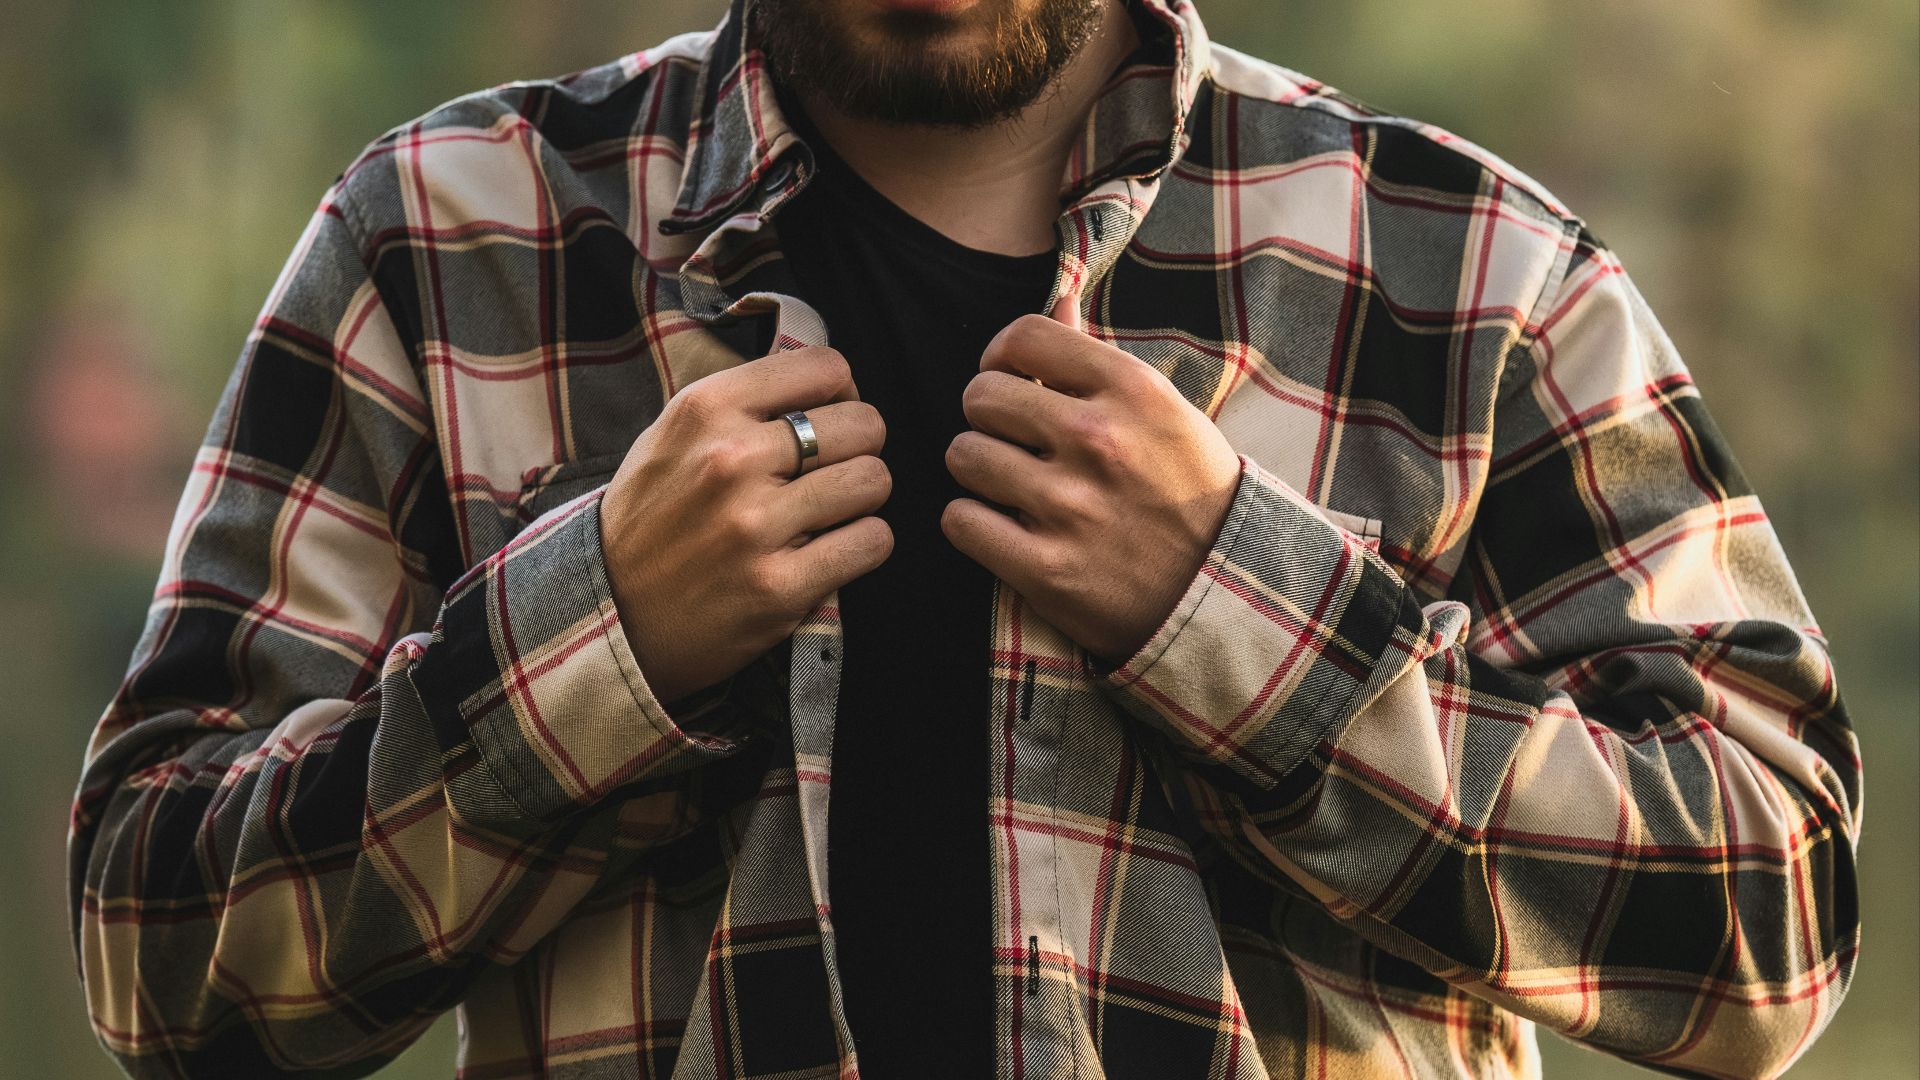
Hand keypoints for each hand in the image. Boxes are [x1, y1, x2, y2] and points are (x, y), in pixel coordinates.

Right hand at [601, 347, 893, 704]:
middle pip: (863, 425)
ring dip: (861, 500)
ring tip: (829, 514)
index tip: (827, 417)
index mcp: (706, 409)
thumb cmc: (651, 520)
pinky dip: (863, 545)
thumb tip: (830, 383)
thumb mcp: (674, 435)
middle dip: (859, 448)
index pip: (825, 368)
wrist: (608, 614)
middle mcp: (732, 460)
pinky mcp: (779, 587)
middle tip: (831, 473)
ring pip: (874, 481)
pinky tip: (831, 550)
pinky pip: (872, 541)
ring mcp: (755, 526)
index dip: (841, 393)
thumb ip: (744, 404)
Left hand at [941, 314, 1241, 664]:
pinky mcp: (1046, 569)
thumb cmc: (1189, 493)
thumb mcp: (1163, 413)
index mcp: (1132, 391)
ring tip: (1013, 487)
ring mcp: (1070, 507)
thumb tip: (1058, 298)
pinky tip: (1005, 529)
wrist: (1227, 592)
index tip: (1011, 379)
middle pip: (980, 396)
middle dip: (988, 418)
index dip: (1001, 356)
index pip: (1023, 337)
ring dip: (980, 472)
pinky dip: (973, 525)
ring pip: (963, 456)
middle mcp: (1099, 440)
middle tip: (1013, 442)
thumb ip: (1097, 358)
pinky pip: (961, 521)